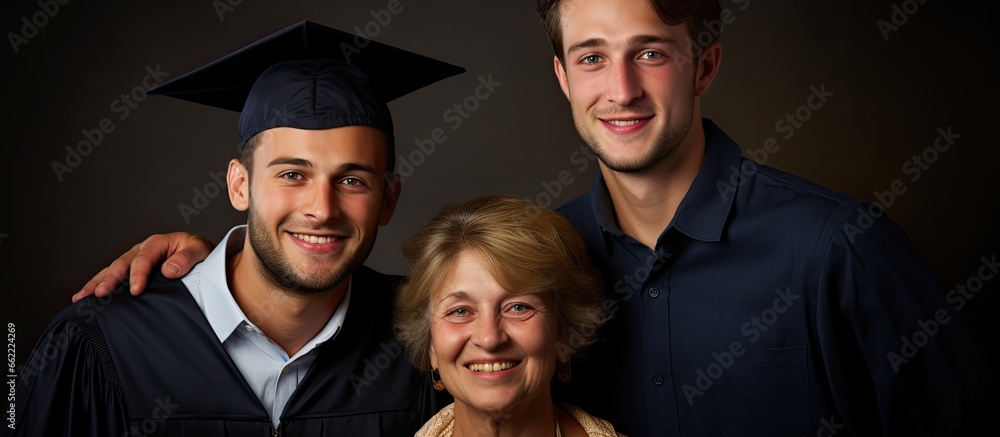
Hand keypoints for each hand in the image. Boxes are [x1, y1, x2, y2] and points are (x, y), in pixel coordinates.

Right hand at [72, 232, 214, 301]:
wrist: (202, 256)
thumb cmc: (199, 252)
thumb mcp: (199, 250)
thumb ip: (186, 258)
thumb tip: (169, 270)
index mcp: (158, 243)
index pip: (143, 259)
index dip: (138, 274)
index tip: (136, 290)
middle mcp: (142, 250)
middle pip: (122, 264)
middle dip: (110, 279)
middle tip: (100, 293)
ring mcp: (135, 259)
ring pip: (112, 270)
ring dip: (97, 283)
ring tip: (82, 296)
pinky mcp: (132, 270)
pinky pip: (114, 276)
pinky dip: (99, 284)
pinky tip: (86, 296)